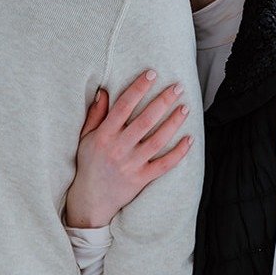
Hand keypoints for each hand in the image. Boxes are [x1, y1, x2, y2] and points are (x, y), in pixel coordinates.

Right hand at [65, 71, 193, 228]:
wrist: (90, 200)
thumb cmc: (88, 164)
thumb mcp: (85, 137)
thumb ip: (95, 114)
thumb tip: (104, 91)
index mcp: (104, 135)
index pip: (123, 106)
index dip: (138, 88)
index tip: (152, 74)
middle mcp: (119, 148)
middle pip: (145, 121)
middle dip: (162, 101)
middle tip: (178, 87)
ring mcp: (131, 164)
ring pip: (157, 140)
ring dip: (173, 123)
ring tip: (185, 107)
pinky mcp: (141, 179)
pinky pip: (164, 165)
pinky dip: (178, 153)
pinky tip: (190, 139)